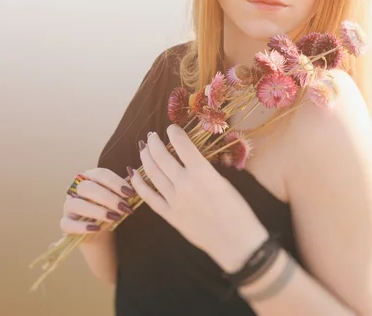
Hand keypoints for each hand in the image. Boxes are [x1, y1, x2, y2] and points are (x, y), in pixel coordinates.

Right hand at [60, 168, 135, 233]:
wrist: (102, 234)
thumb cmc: (111, 210)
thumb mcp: (119, 199)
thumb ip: (124, 189)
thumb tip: (135, 175)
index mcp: (90, 177)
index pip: (100, 174)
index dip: (115, 182)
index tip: (130, 193)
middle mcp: (76, 188)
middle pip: (87, 187)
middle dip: (108, 197)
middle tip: (124, 208)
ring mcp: (68, 205)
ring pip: (76, 204)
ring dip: (97, 211)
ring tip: (114, 218)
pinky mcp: (65, 223)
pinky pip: (67, 224)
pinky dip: (82, 227)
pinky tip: (96, 229)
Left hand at [128, 124, 268, 272]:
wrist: (237, 243)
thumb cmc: (238, 212)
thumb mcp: (224, 182)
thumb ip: (204, 170)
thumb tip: (188, 158)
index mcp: (203, 173)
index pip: (182, 145)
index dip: (174, 132)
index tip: (171, 128)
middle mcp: (185, 184)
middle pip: (162, 157)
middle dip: (154, 143)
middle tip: (152, 136)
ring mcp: (175, 201)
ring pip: (152, 173)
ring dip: (146, 158)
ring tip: (144, 149)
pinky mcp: (170, 216)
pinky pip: (149, 197)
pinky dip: (139, 184)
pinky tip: (133, 174)